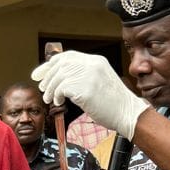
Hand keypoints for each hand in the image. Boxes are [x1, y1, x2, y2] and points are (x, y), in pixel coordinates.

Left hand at [32, 51, 148, 138]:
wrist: (128, 113)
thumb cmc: (114, 103)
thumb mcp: (100, 81)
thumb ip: (84, 76)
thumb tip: (59, 79)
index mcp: (96, 61)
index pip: (67, 56)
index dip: (50, 64)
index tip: (40, 74)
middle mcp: (92, 64)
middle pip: (60, 65)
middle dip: (46, 76)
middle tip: (41, 87)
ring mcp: (89, 76)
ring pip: (59, 77)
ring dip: (50, 89)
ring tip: (49, 99)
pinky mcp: (85, 90)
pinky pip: (62, 89)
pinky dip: (56, 96)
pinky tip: (58, 102)